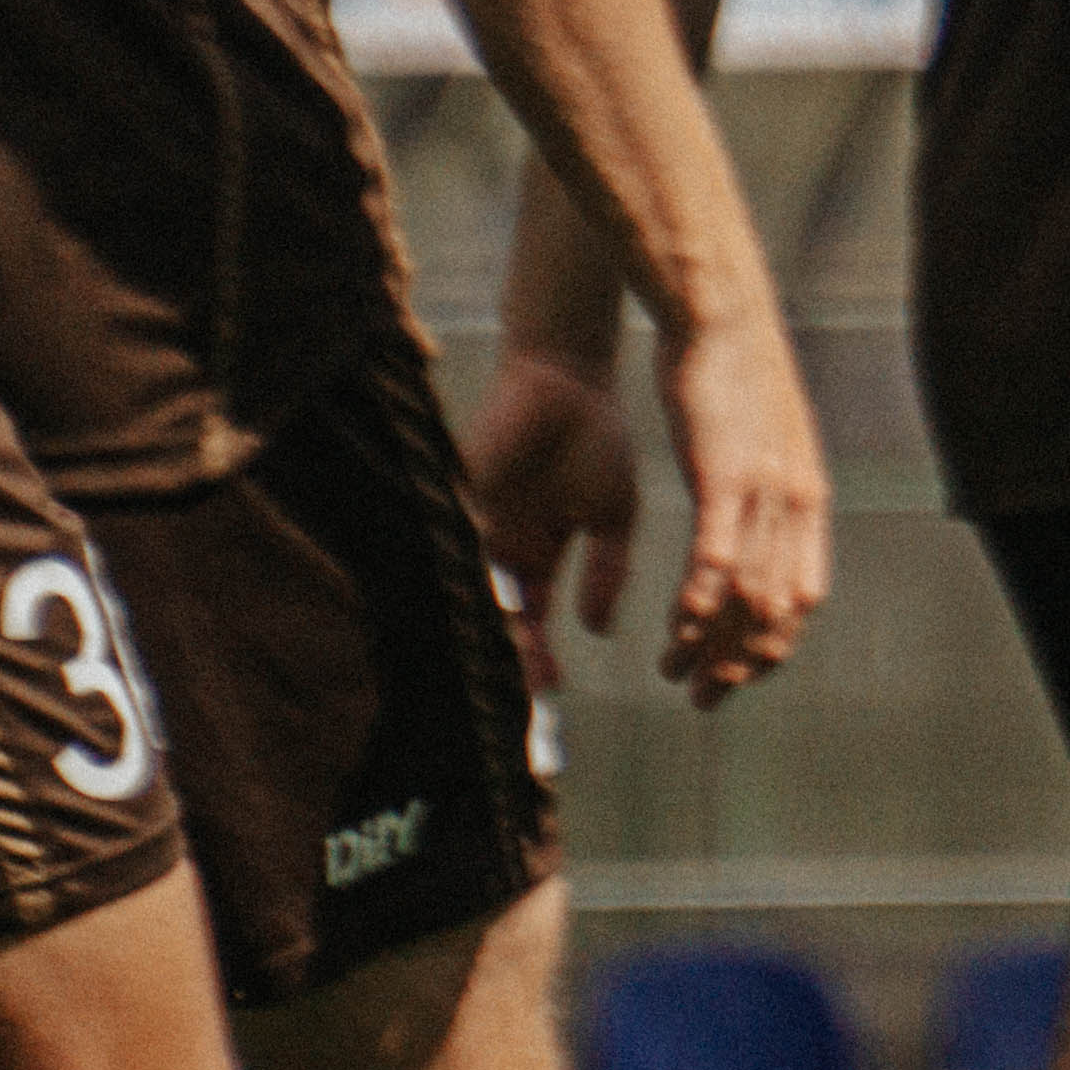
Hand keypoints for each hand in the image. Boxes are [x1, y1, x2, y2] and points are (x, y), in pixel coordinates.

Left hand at [460, 345, 639, 699]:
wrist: (570, 378)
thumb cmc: (597, 439)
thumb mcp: (614, 515)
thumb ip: (607, 571)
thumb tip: (598, 630)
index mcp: (538, 555)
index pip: (532, 621)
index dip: (537, 658)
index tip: (552, 691)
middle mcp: (502, 547)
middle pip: (494, 614)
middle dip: (504, 654)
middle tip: (513, 691)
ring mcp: (478, 521)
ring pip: (471, 587)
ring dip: (481, 623)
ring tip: (496, 656)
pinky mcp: (461, 492)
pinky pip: (454, 540)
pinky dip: (458, 572)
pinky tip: (470, 599)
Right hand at [649, 312, 831, 704]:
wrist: (721, 314)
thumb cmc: (732, 374)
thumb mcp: (762, 441)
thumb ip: (764, 489)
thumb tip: (758, 526)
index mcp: (808, 496)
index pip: (802, 596)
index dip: (770, 646)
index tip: (735, 675)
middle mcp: (796, 500)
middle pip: (775, 611)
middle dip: (739, 665)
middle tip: (703, 698)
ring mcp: (764, 488)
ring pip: (744, 595)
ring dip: (708, 645)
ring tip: (674, 673)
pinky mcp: (725, 474)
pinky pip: (715, 560)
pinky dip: (695, 606)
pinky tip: (674, 632)